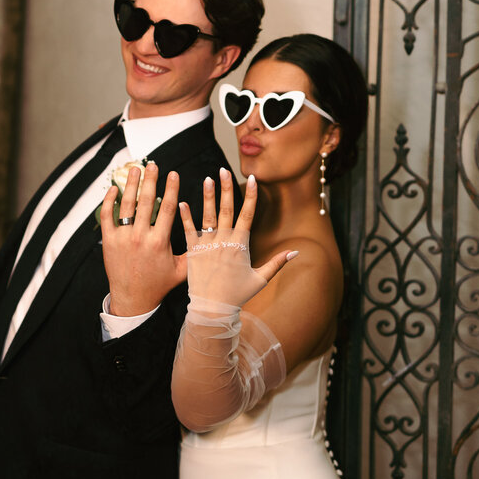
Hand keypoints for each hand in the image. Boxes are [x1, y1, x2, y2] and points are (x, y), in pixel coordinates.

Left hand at [100, 162, 186, 315]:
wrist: (132, 299)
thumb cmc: (158, 285)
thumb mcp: (181, 271)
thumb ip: (194, 253)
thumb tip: (210, 237)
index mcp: (159, 242)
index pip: (166, 208)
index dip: (171, 189)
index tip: (174, 174)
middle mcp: (140, 237)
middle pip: (146, 201)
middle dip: (151, 180)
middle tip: (154, 164)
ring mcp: (122, 238)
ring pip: (126, 205)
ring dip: (130, 184)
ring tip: (136, 169)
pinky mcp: (108, 241)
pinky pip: (106, 216)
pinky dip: (109, 200)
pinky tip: (114, 188)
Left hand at [179, 169, 296, 306]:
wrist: (212, 309)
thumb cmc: (237, 295)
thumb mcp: (261, 279)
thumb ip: (277, 263)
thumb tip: (297, 252)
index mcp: (241, 245)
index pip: (247, 214)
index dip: (250, 196)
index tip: (253, 179)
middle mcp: (224, 241)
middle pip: (227, 209)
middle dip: (227, 188)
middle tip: (224, 169)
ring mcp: (207, 245)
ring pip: (208, 216)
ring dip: (207, 196)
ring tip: (207, 178)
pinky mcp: (192, 252)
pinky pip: (188, 230)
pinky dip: (185, 216)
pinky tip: (181, 201)